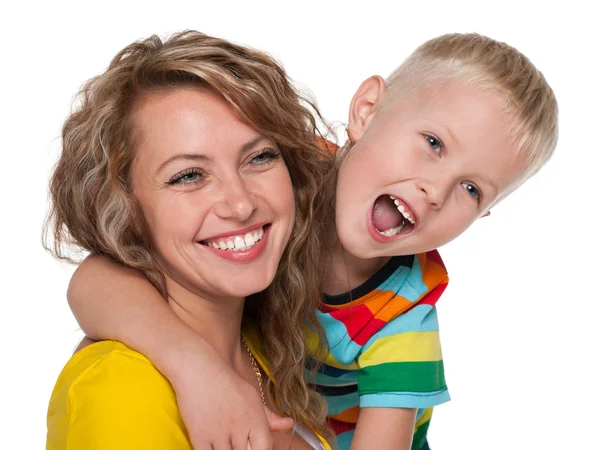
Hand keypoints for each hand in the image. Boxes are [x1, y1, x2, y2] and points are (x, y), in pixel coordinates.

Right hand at [171, 341, 291, 449]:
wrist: (198, 369)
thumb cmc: (227, 383)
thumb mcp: (252, 396)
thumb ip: (269, 416)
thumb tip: (289, 424)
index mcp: (255, 418)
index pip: (264, 448)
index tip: (251, 447)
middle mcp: (240, 427)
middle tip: (237, 443)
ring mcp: (219, 433)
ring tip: (225, 444)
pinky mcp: (200, 436)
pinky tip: (212, 447)